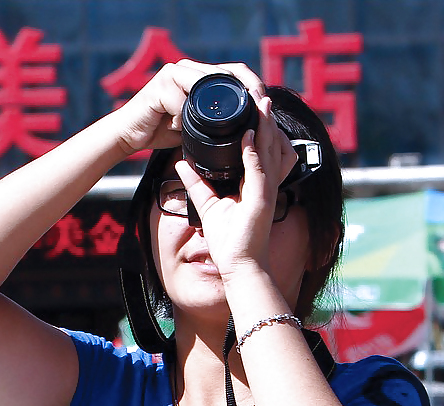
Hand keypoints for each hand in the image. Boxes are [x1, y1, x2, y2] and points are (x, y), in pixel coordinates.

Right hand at [115, 59, 264, 154]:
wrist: (128, 135)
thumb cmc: (159, 130)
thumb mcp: (194, 127)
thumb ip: (212, 122)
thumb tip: (243, 130)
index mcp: (200, 77)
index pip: (233, 72)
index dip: (251, 84)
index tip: (265, 103)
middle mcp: (189, 70)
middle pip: (224, 72)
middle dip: (243, 91)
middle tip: (254, 111)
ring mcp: (174, 74)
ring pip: (205, 84)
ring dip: (215, 107)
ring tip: (223, 125)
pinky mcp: (159, 85)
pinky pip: (181, 100)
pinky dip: (184, 117)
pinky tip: (180, 129)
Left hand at [175, 94, 297, 276]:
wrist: (239, 266)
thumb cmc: (230, 242)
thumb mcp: (207, 205)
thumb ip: (196, 183)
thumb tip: (181, 164)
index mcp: (255, 184)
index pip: (260, 148)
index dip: (257, 126)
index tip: (249, 106)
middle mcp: (264, 184)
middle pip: (269, 143)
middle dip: (265, 118)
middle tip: (259, 93)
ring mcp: (266, 191)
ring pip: (269, 150)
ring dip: (265, 125)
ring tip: (259, 102)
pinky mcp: (262, 199)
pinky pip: (259, 169)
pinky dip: (254, 151)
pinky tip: (248, 134)